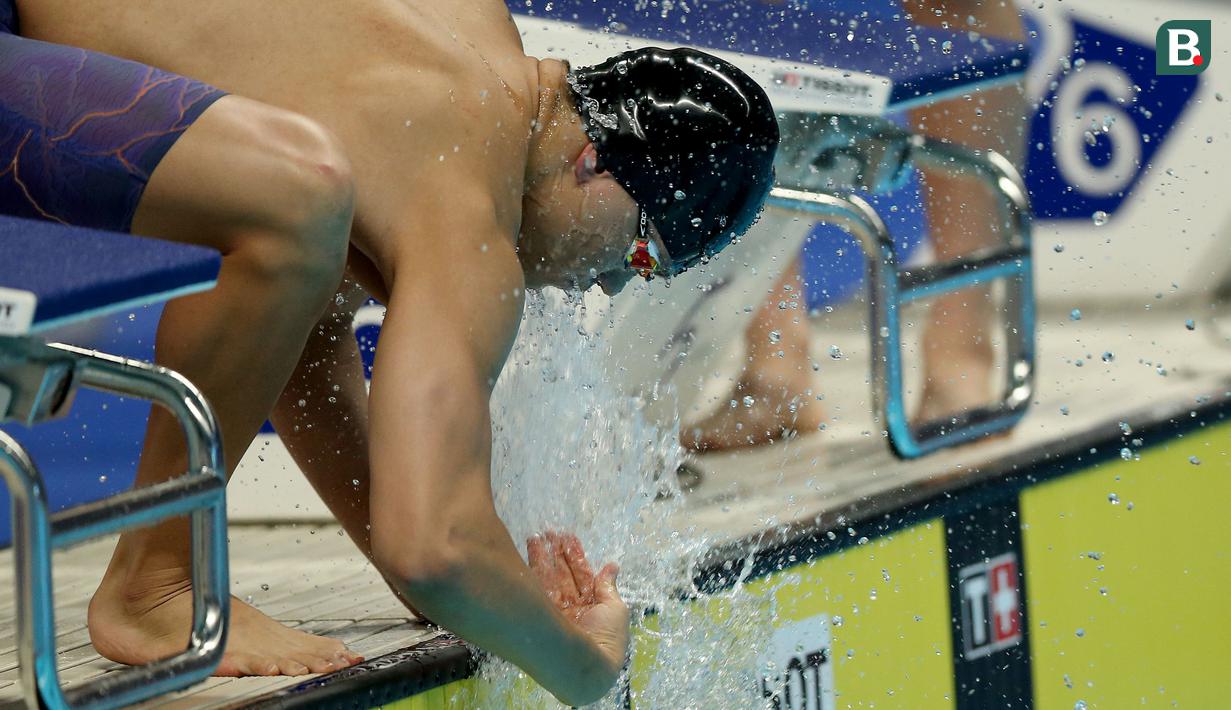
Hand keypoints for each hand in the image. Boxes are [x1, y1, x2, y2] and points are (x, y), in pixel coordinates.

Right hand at [528, 532, 629, 681]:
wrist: (584, 665)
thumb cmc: (606, 637)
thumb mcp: (615, 609)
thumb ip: (608, 587)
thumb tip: (613, 566)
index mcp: (592, 608)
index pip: (582, 577)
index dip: (575, 557)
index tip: (567, 537)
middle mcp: (571, 608)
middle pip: (563, 575)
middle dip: (557, 553)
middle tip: (550, 530)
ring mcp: (554, 612)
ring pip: (548, 578)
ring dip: (543, 555)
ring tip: (538, 534)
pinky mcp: (541, 614)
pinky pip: (538, 586)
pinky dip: (534, 566)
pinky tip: (531, 547)